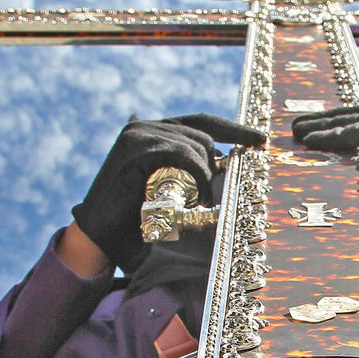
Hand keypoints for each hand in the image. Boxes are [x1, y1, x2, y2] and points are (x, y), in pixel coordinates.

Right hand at [72, 113, 257, 271]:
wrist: (98, 235)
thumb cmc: (134, 219)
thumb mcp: (167, 190)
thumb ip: (187, 173)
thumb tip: (219, 165)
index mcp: (154, 132)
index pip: (203, 122)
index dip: (233, 130)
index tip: (260, 140)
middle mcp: (145, 126)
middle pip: (203, 135)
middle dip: (212, 166)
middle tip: (204, 197)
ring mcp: (139, 132)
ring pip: (195, 145)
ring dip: (202, 177)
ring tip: (190, 201)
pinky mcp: (135, 144)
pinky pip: (181, 153)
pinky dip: (192, 175)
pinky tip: (187, 195)